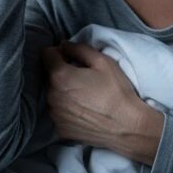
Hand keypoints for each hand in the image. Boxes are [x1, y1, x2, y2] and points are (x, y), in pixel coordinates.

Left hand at [41, 41, 163, 164]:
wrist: (126, 126)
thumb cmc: (116, 91)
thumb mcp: (102, 61)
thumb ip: (79, 48)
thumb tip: (64, 45)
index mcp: (60, 75)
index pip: (47, 54)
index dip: (60, 52)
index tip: (72, 57)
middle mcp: (51, 95)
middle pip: (49, 75)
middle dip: (61, 72)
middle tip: (83, 77)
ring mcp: (54, 114)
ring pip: (52, 94)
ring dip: (62, 91)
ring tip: (84, 95)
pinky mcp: (60, 128)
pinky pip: (58, 111)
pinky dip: (66, 108)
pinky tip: (83, 109)